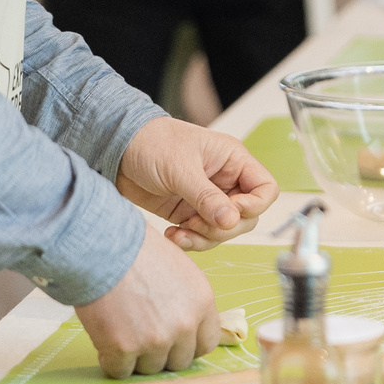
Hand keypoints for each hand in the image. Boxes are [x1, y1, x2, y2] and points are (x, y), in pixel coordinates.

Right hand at [75, 230, 221, 378]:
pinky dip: (110, 360)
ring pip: (150, 369)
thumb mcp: (179, 269)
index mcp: (203, 302)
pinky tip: (105, 339)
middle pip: (179, 362)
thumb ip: (188, 301)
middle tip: (141, 336)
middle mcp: (185, 324)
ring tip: (121, 331)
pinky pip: (120, 370)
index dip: (187, 346)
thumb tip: (184, 326)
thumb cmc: (136, 250)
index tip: (173, 342)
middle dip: (161, 354)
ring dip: (136, 357)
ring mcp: (155, 339)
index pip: (207, 344)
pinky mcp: (124, 349)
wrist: (102, 245)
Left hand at [115, 118, 278, 250]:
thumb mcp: (181, 168)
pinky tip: (172, 235)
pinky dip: (190, 241)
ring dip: (204, 238)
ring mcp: (207, 199)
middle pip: (247, 217)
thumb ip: (207, 197)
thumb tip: (231, 221)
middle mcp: (225, 181)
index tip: (230, 213)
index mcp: (233, 160)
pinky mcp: (189, 213)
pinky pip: (201, 236)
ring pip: (224, 231)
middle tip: (197, 223)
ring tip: (180, 231)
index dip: (254, 206)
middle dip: (224, 228)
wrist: (117, 149)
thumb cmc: (152, 143)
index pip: (265, 189)